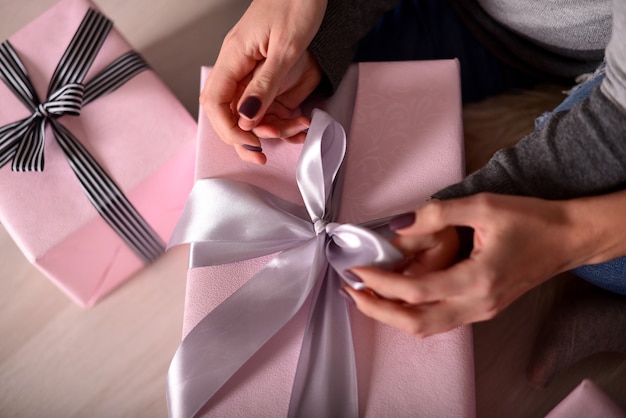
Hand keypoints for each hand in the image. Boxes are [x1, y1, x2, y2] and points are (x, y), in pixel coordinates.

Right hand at [200, 0, 326, 163]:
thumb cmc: (296, 3)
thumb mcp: (285, 48)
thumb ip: (265, 85)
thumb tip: (246, 118)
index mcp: (234, 57)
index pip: (215, 103)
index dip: (229, 129)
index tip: (252, 143)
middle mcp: (237, 64)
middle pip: (228, 111)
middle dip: (246, 135)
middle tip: (266, 151)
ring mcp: (249, 67)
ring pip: (248, 109)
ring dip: (269, 125)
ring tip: (296, 129)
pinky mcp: (264, 69)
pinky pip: (264, 99)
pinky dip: (279, 114)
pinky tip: (297, 119)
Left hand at [344, 193, 590, 336]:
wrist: (568, 238)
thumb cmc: (532, 220)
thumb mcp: (483, 206)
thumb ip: (436, 214)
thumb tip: (396, 223)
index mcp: (478, 279)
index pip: (416, 291)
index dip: (381, 282)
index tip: (357, 269)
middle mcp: (479, 304)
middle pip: (416, 323)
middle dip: (378, 311)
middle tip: (350, 291)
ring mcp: (482, 311)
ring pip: (428, 327)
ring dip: (393, 316)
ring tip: (366, 296)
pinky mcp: (483, 309)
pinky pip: (441, 321)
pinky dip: (413, 313)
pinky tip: (397, 297)